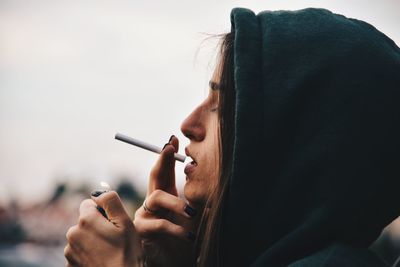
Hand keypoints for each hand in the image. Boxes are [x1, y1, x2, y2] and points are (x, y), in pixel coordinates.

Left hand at [64, 191, 141, 266]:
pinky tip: (101, 260)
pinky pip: (79, 252)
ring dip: (92, 240)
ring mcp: (69, 251)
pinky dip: (88, 254)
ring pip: (82, 237)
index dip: (102, 212)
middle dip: (96, 226)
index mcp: (85, 220)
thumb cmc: (127, 253)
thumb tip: (97, 192)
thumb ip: (111, 201)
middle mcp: (72, 234)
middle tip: (113, 239)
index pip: (88, 204)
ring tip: (108, 252)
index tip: (112, 224)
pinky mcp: (69, 265)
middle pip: (85, 221)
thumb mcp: (125, 222)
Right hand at [134, 136, 197, 266]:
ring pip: (157, 197)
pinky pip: (158, 224)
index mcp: (167, 196)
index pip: (166, 172)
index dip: (168, 155)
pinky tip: (189, 236)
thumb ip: (195, 199)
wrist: (177, 263)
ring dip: (176, 202)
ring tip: (192, 213)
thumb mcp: (193, 217)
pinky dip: (176, 229)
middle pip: (156, 175)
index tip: (174, 139)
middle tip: (170, 147)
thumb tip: (205, 178)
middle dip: (163, 159)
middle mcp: (154, 203)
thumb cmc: (186, 240)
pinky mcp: (142, 230)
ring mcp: (145, 215)